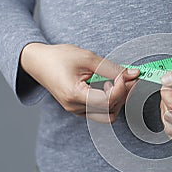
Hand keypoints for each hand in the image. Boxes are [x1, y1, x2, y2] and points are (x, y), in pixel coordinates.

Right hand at [20, 43, 138, 122]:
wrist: (38, 62)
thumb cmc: (58, 57)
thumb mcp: (87, 58)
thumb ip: (112, 68)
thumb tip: (133, 74)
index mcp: (74, 95)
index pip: (107, 101)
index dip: (121, 89)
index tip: (124, 75)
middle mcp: (75, 108)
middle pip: (110, 111)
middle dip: (122, 95)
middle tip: (127, 78)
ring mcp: (77, 110)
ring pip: (107, 114)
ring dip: (117, 99)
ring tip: (115, 81)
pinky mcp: (79, 109)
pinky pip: (100, 111)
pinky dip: (109, 100)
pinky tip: (107, 85)